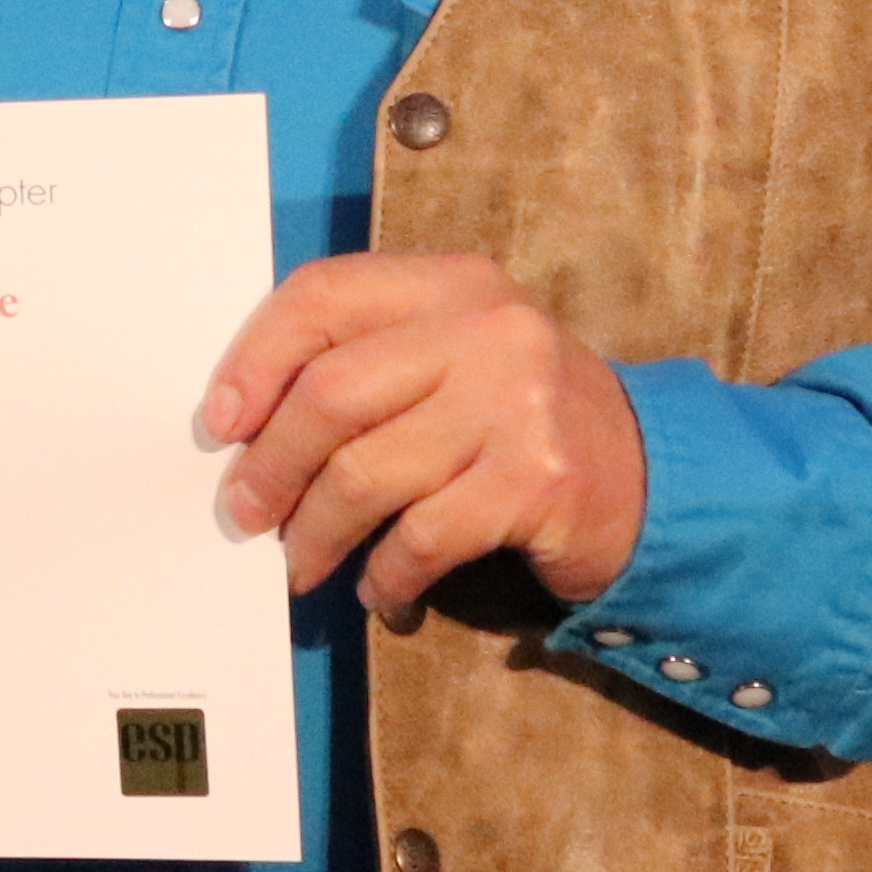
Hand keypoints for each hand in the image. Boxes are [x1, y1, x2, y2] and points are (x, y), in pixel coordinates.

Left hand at [202, 250, 646, 628]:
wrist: (651, 476)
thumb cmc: (519, 420)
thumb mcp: (452, 360)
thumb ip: (367, 365)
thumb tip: (243, 430)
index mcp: (451, 283)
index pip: (323, 294)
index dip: (255, 359)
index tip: (220, 424)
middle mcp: (487, 329)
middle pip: (332, 393)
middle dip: (272, 466)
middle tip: (244, 514)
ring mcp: (518, 403)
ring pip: (367, 474)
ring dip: (316, 533)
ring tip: (301, 564)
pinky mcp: (537, 482)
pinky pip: (421, 537)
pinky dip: (385, 575)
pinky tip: (379, 588)